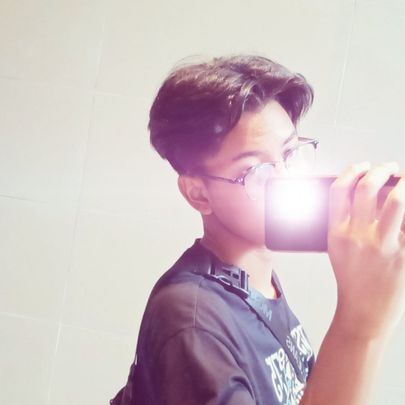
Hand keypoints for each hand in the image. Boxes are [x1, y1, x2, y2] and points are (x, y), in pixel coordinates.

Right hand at [328, 162, 404, 339]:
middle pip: (367, 187)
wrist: (363, 311)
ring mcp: (382, 245)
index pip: (339, 190)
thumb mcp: (337, 248)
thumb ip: (345, 222)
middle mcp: (358, 236)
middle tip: (389, 168)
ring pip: (396, 200)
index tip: (361, 166)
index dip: (351, 171)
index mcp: (337, 233)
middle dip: (381, 170)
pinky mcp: (403, 254)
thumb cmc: (351, 280)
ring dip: (404, 183)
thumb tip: (364, 194)